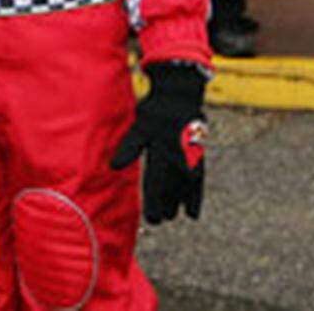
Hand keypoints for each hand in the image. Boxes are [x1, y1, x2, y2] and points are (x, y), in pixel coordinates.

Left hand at [111, 61, 208, 224]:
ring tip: (177, 216)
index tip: (151, 217)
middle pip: (172, 187)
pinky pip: (199, 179)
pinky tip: (194, 209)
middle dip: (165, 204)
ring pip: (186, 185)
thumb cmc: (156, 109)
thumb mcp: (139, 125)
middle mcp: (179, 157)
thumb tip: (114, 166)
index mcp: (162, 151)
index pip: (156, 182)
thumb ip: (129, 147)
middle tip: (159, 221)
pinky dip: (196, 194)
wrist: (179, 94)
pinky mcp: (198, 154)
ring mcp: (191, 156)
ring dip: (180, 201)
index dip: (153, 201)